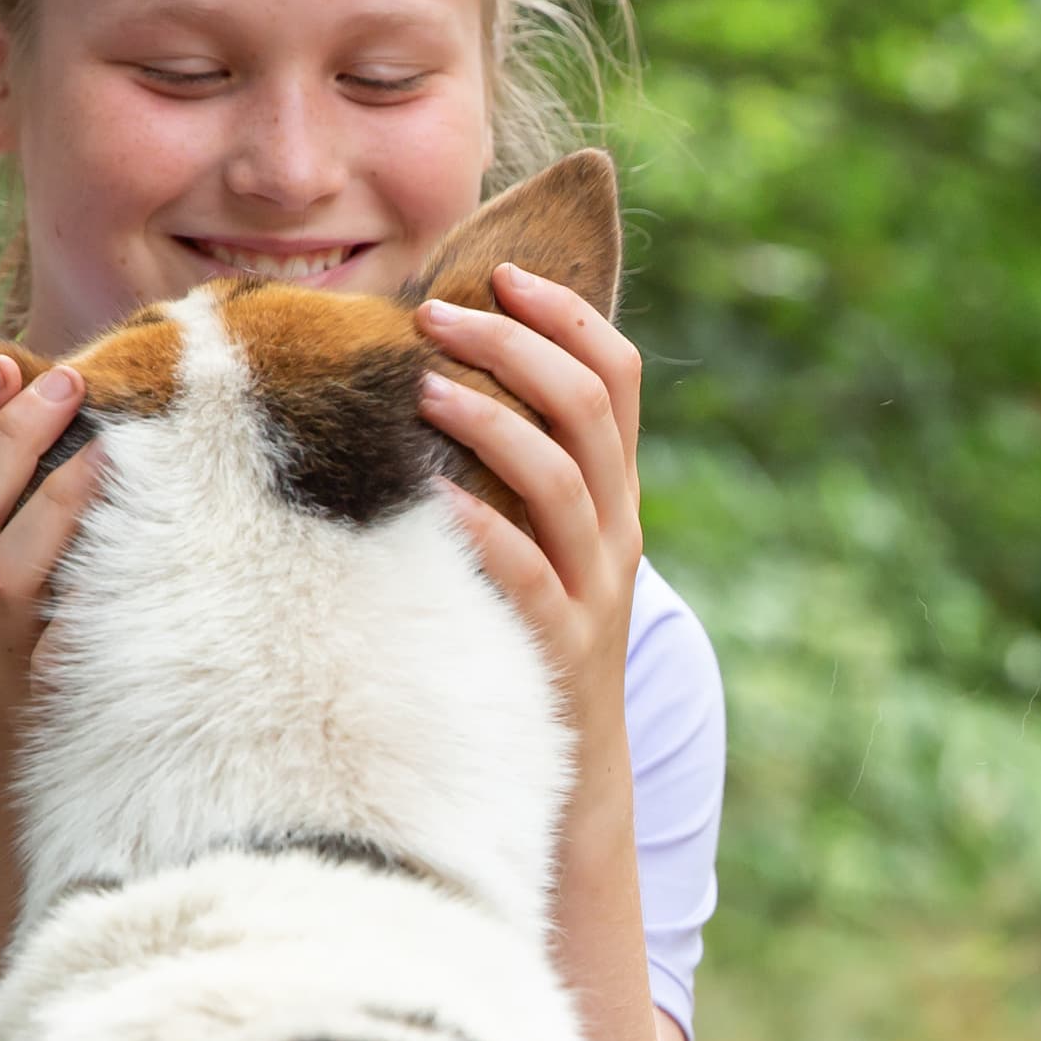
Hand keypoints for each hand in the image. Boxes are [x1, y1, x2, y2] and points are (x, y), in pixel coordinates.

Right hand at [0, 352, 104, 769]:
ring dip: (53, 501)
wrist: (58, 781)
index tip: (0, 364)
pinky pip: (63, 635)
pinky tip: (139, 537)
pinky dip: (93, 582)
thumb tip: (76, 402)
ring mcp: (5, 657)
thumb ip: (28, 507)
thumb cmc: (55, 649)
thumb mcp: (24, 579)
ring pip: (3, 574)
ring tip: (108, 449)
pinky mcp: (55, 692)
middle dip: (5, 440)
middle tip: (64, 384)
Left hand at [416, 267, 644, 721]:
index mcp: (616, 490)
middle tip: (436, 316)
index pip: (618, 376)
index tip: (502, 273)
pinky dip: (477, 526)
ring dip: (491, 421)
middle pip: (586, 409)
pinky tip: (426, 495)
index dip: (567, 315)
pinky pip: (524, 571)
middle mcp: (617, 528)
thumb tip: (428, 371)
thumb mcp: (542, 540)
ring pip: (561, 480)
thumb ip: (512, 468)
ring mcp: (594, 587)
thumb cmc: (529, 629)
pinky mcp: (558, 642)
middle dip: (515, 347)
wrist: (573, 767)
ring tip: (421, 387)